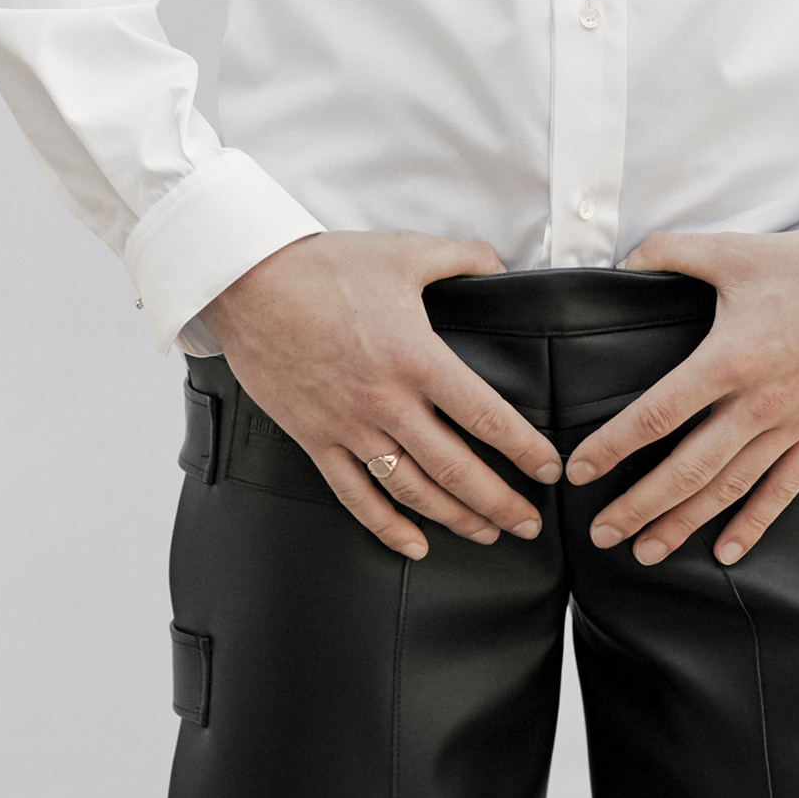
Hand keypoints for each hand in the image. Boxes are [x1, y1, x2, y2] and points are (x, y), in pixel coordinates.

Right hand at [203, 232, 561, 559]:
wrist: (249, 283)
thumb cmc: (325, 266)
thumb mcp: (407, 252)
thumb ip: (463, 258)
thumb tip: (500, 266)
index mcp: (416, 358)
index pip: (486, 416)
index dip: (524, 450)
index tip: (549, 468)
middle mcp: (386, 402)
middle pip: (455, 469)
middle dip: (500, 503)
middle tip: (530, 522)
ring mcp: (348, 427)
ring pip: (412, 491)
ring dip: (455, 518)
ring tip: (487, 533)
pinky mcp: (315, 439)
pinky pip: (355, 496)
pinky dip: (387, 527)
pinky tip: (415, 545)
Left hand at [565, 231, 798, 566]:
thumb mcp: (734, 249)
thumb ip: (669, 252)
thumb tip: (621, 265)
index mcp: (733, 357)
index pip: (661, 412)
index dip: (616, 445)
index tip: (582, 470)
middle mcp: (761, 402)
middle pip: (690, 467)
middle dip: (641, 506)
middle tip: (602, 533)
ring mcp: (794, 423)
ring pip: (730, 487)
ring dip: (685, 522)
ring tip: (646, 550)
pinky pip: (784, 488)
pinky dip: (755, 523)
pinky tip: (727, 551)